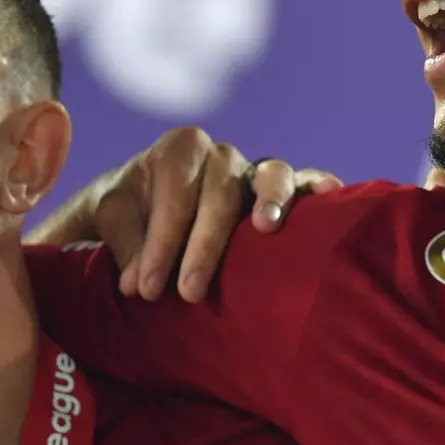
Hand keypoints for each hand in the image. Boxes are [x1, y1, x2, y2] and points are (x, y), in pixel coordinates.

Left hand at [28, 128, 342, 301]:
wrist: (150, 206)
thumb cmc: (131, 216)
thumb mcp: (113, 221)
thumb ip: (123, 246)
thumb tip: (136, 284)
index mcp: (176, 150)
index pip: (173, 195)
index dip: (160, 243)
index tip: (146, 290)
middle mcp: (220, 153)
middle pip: (221, 190)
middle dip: (204, 244)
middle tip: (187, 294)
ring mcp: (256, 169)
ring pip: (269, 174)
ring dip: (271, 199)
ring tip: (267, 229)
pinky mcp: (284, 189)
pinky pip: (306, 180)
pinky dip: (318, 184)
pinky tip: (331, 194)